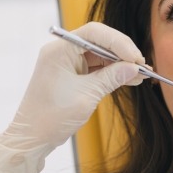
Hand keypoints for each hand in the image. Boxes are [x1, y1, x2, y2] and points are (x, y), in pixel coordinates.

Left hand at [0, 22, 145, 172]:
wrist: (31, 139)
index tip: (135, 58)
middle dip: (122, 52)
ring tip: (140, 74)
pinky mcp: (71, 75)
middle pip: (99, 41)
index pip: (94, 33)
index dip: (118, 42)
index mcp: (59, 50)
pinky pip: (96, 68)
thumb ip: (111, 78)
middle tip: (141, 66)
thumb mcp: (86, 96)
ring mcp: (66, 63)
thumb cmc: (51, 118)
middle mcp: (62, 52)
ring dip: (120, 64)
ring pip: (100, 55)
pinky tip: (129, 79)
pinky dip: (112, 73)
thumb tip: (134, 68)